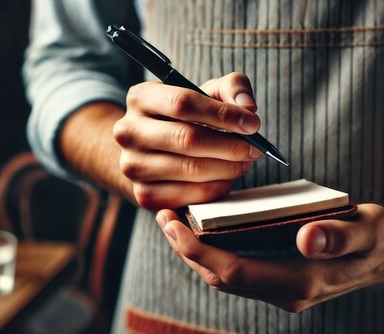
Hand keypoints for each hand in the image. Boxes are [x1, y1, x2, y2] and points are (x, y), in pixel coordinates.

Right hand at [113, 72, 263, 209]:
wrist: (151, 151)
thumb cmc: (185, 118)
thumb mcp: (206, 93)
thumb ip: (232, 88)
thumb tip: (248, 107)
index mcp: (141, 97)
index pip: (184, 103)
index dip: (223, 114)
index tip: (253, 124)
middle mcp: (128, 131)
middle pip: (188, 139)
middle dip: (230, 145)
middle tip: (255, 149)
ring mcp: (132, 165)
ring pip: (191, 170)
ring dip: (227, 168)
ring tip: (244, 162)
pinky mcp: (143, 194)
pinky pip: (188, 196)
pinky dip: (215, 189)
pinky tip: (227, 179)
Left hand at [156, 204, 383, 312]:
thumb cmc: (378, 237)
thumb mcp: (368, 228)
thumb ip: (339, 235)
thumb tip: (305, 238)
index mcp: (302, 280)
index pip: (235, 272)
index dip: (199, 251)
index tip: (174, 224)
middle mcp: (287, 293)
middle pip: (222, 278)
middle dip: (188, 251)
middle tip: (164, 216)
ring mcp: (282, 290)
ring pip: (227, 277)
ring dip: (198, 253)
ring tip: (176, 220)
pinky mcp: (280, 281)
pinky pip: (239, 270)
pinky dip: (216, 253)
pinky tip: (206, 228)